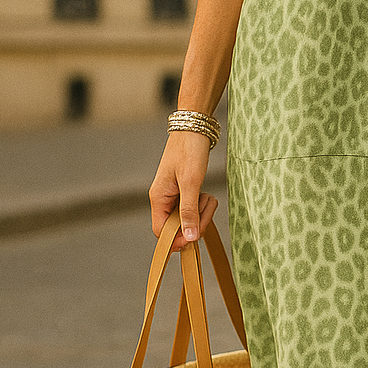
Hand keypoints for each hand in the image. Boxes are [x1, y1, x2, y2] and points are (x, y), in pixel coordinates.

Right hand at [149, 132, 218, 249]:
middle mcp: (163, 199)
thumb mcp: (191, 183)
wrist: (194, 127)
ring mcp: (174, 195)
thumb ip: (189, 212)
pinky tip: (207, 192)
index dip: (176, 240)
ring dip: (202, 211)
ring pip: (188, 217)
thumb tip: (188, 238)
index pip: (161, 232)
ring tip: (209, 196)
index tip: (194, 239)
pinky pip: (194, 207)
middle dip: (196, 221)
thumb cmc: (189, 151)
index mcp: (158, 198)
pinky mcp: (184, 191)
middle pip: (178, 226)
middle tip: (208, 207)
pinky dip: (203, 203)